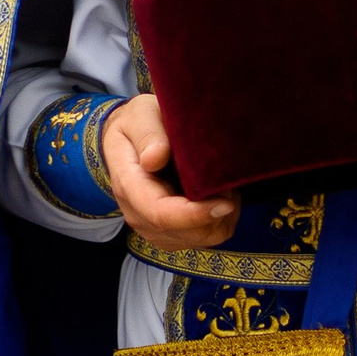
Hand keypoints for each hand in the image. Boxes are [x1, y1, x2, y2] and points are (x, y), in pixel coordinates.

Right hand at [102, 92, 238, 246]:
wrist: (128, 141)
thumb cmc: (138, 124)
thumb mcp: (140, 116)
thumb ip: (148, 135)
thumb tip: (155, 158)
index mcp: (129, 184)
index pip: (161, 213)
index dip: (196, 214)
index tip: (226, 201)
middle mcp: (137, 214)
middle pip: (186, 232)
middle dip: (217, 212)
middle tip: (228, 180)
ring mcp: (152, 228)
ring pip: (200, 239)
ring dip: (221, 217)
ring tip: (223, 185)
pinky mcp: (168, 234)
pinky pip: (203, 238)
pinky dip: (219, 221)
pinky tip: (217, 196)